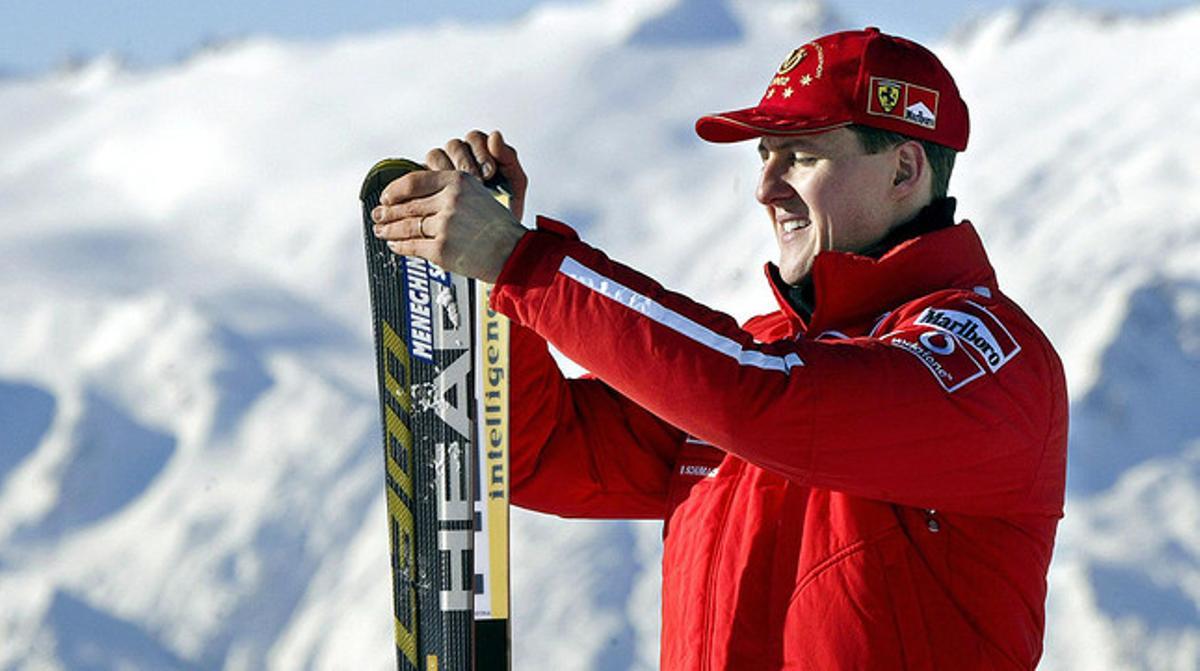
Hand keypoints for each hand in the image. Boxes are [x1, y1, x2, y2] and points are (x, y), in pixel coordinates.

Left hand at [371, 169, 526, 283]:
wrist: (513, 252)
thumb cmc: (497, 226)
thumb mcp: (477, 194)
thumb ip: (449, 191)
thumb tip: (417, 197)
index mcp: (458, 181)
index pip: (414, 181)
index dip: (394, 190)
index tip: (386, 196)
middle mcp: (450, 201)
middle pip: (407, 205)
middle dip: (387, 212)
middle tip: (378, 214)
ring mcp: (445, 225)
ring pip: (406, 226)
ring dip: (389, 230)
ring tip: (381, 231)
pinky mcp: (441, 249)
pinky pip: (412, 246)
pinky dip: (400, 247)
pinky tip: (395, 245)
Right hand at [425, 130, 527, 220]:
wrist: (494, 237)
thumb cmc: (505, 208)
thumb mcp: (514, 183)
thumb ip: (508, 157)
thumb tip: (495, 135)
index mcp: (480, 151)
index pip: (475, 138)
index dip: (481, 152)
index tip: (490, 172)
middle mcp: (459, 156)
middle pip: (453, 145)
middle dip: (466, 162)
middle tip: (476, 181)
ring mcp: (442, 169)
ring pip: (435, 156)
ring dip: (447, 171)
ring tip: (459, 191)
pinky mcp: (428, 184)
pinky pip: (421, 175)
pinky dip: (429, 184)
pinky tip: (440, 197)